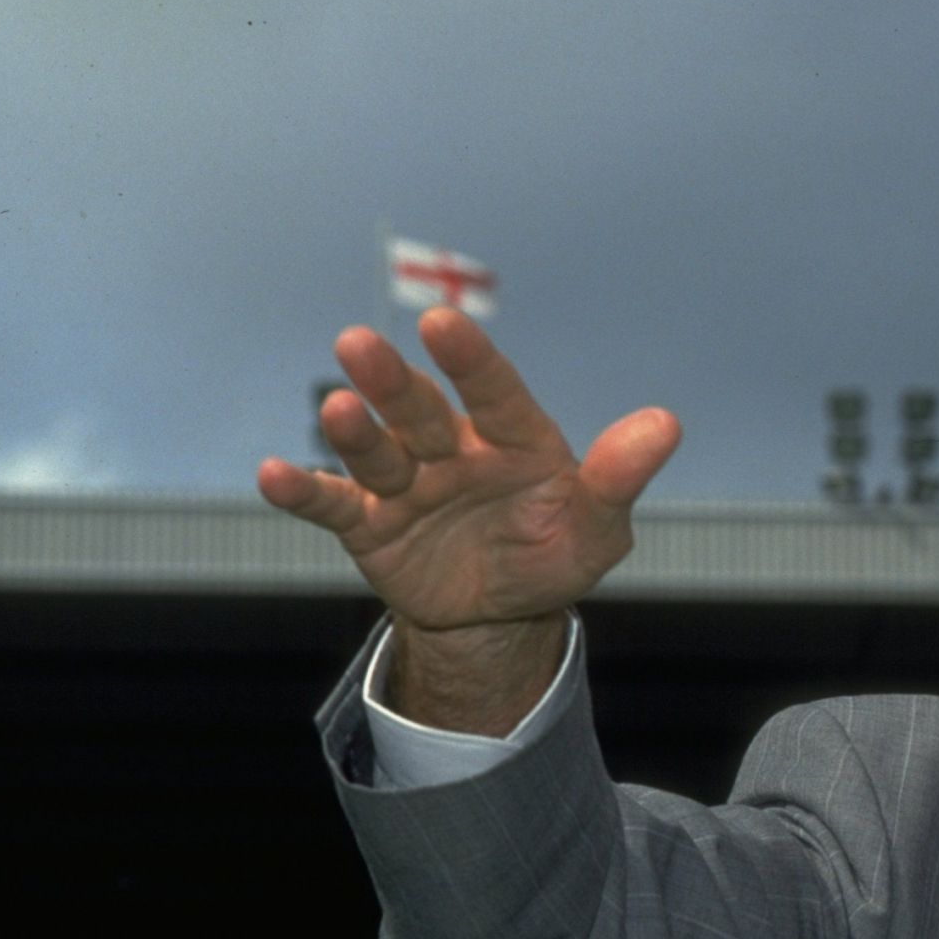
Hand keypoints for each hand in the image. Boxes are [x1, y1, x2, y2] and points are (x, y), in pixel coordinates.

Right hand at [258, 307, 679, 636]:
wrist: (499, 614)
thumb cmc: (553, 554)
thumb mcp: (596, 530)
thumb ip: (618, 478)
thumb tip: (666, 425)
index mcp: (512, 439)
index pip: (493, 392)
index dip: (469, 361)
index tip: (442, 323)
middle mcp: (453, 450)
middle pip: (420, 411)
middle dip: (393, 383)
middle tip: (357, 343)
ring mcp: (407, 484)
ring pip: (376, 451)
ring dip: (353, 431)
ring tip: (337, 410)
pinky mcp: (370, 525)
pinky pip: (333, 505)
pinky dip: (303, 492)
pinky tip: (272, 474)